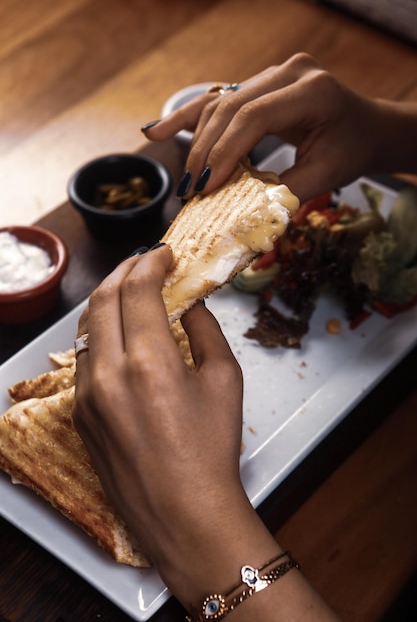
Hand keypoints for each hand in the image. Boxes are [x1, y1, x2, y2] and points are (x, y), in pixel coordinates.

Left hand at [72, 246, 258, 603]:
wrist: (183, 513)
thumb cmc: (212, 450)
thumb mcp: (224, 381)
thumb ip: (206, 330)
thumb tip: (189, 304)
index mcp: (149, 362)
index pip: (138, 290)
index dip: (151, 263)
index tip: (164, 255)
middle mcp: (108, 373)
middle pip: (103, 299)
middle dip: (124, 271)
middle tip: (145, 263)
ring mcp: (87, 394)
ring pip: (87, 327)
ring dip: (108, 299)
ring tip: (130, 291)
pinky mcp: (80, 413)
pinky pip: (84, 358)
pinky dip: (101, 333)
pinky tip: (119, 334)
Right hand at [143, 52, 416, 202]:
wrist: (366, 128)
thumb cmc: (350, 151)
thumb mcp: (324, 176)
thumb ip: (283, 193)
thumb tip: (237, 215)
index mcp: (312, 91)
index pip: (253, 118)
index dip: (224, 154)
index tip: (205, 189)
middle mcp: (289, 72)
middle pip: (229, 108)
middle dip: (205, 153)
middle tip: (189, 191)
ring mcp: (272, 73)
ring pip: (219, 104)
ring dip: (196, 142)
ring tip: (184, 179)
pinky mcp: (259, 82)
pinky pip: (218, 98)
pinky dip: (188, 117)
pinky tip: (157, 130)